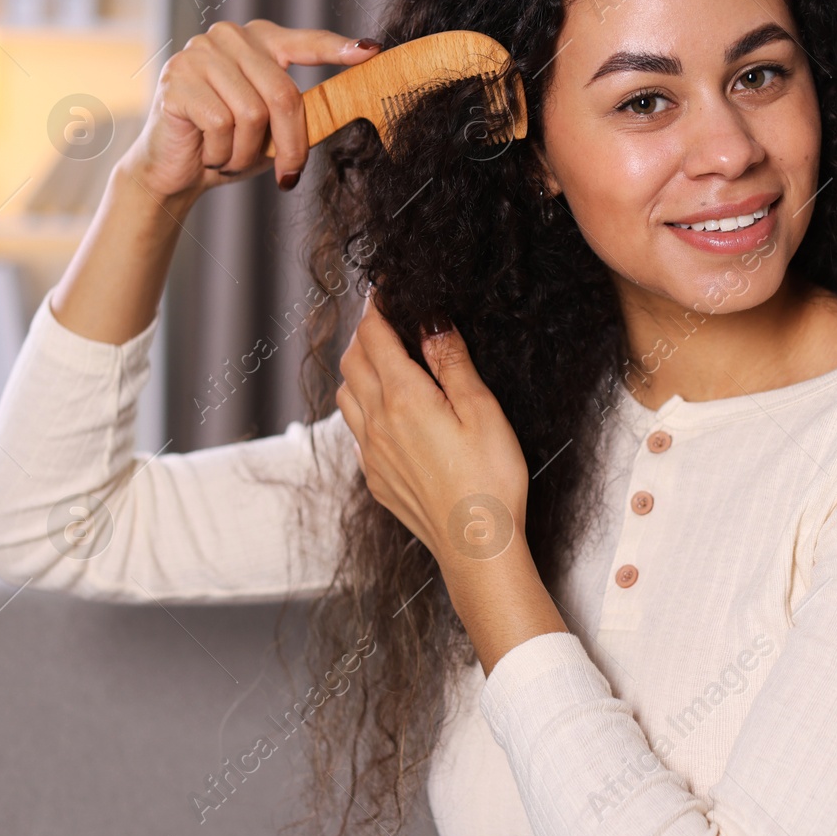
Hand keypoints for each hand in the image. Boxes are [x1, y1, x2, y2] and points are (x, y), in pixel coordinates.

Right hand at [120, 19, 381, 200]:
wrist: (175, 170)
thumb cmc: (231, 145)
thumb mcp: (274, 129)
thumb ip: (302, 113)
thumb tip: (349, 107)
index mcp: (258, 41)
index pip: (305, 42)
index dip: (338, 49)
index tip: (371, 53)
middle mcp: (228, 37)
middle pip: (283, 93)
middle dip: (291, 143)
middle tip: (288, 173)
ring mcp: (198, 53)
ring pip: (252, 113)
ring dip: (247, 152)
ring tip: (231, 157)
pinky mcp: (176, 78)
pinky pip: (221, 123)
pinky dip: (222, 152)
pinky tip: (208, 153)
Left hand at [336, 293, 530, 568]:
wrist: (476, 546)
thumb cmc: (490, 480)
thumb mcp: (482, 411)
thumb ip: (452, 363)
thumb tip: (431, 322)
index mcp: (404, 399)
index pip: (375, 337)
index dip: (377, 307)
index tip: (385, 289)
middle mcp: (378, 423)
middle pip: (352, 361)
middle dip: (365, 333)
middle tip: (388, 320)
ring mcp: (372, 454)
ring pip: (346, 395)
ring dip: (358, 368)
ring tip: (385, 361)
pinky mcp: (376, 479)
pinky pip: (355, 430)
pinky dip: (362, 406)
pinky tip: (388, 412)